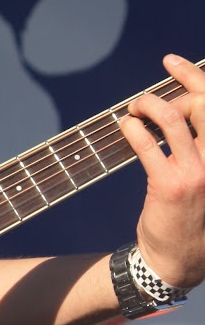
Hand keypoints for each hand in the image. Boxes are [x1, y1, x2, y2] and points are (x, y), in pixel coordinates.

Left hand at [122, 54, 204, 289]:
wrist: (178, 261)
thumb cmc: (191, 215)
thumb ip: (198, 144)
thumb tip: (177, 106)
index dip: (195, 76)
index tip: (173, 63)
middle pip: (202, 102)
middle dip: (176, 84)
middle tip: (152, 87)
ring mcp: (198, 172)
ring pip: (171, 116)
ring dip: (147, 104)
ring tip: (135, 109)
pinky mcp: (170, 184)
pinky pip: (147, 142)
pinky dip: (132, 127)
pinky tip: (126, 127)